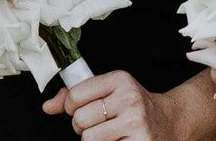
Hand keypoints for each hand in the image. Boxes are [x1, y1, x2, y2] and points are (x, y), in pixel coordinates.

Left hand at [43, 70, 174, 139]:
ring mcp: (135, 123)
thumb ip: (76, 96)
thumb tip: (48, 106)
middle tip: (101, 124)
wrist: (168, 122)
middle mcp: (130, 98)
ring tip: (110, 135)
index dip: (73, 106)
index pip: (76, 95)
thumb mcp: (109, 92)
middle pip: (80, 120)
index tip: (83, 108)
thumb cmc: (132, 107)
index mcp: (121, 79)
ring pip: (88, 140)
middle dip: (84, 127)